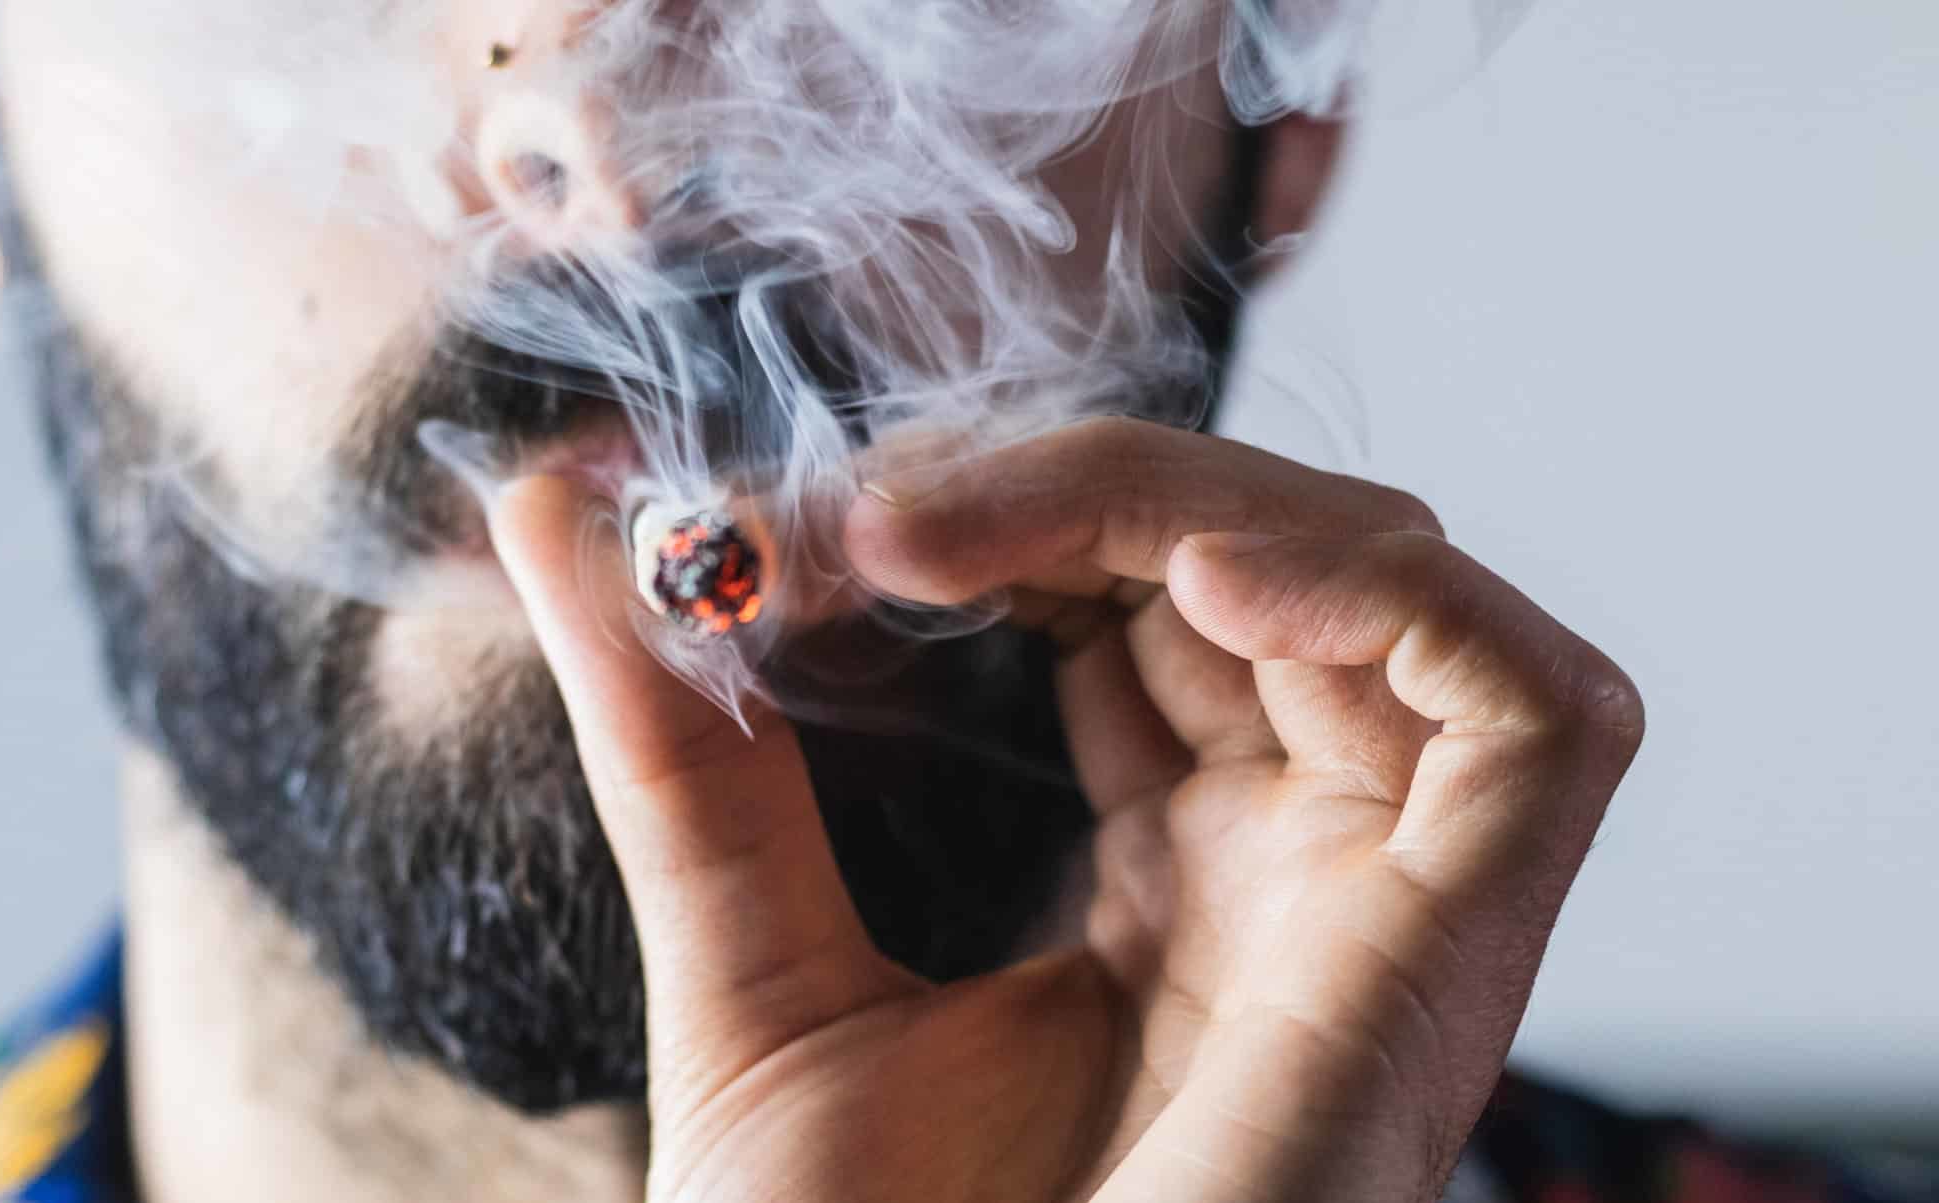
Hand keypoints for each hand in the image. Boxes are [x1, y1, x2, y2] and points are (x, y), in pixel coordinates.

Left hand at [486, 418, 1644, 1202]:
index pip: (1142, 608)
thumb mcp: (748, 963)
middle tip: (852, 513)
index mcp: (1175, 885)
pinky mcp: (1459, 955)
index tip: (792, 526)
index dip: (998, 516)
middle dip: (1057, 483)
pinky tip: (1197, 580)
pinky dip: (1376, 593)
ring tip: (938, 536)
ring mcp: (1390, 911)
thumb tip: (553, 507)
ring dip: (1162, 495)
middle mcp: (1301, 876)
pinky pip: (1532, 708)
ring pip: (1373, 578)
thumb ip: (678, 742)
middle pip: (1258, 561)